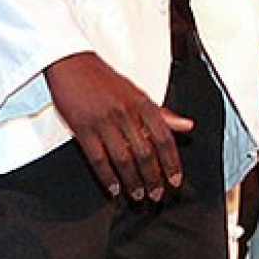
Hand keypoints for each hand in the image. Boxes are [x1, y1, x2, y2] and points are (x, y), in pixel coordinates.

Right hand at [45, 52, 190, 202]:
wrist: (71, 63)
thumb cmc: (104, 79)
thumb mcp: (137, 93)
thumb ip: (162, 113)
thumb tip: (187, 126)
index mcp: (142, 103)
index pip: (164, 138)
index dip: (172, 162)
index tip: (175, 180)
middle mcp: (125, 112)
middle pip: (145, 153)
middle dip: (153, 179)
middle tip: (156, 195)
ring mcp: (103, 121)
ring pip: (123, 159)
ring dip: (132, 182)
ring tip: (137, 196)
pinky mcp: (83, 128)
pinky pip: (98, 158)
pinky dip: (107, 177)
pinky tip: (113, 188)